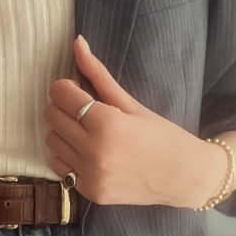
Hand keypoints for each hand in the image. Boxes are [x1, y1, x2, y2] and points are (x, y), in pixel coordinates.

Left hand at [44, 36, 227, 206]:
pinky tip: (88, 154)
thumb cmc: (162, 136)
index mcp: (106, 123)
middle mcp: (94, 151)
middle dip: (63, 107)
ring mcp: (91, 175)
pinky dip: (68, 158)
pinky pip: (60, 169)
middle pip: (51, 116)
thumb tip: (77, 43)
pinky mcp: (91, 193)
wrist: (184, 177)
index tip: (78, 90)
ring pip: (51, 142)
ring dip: (63, 132)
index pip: (60, 94)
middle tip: (84, 110)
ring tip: (87, 133)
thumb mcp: (132, 103)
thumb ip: (99, 75)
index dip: (65, 87)